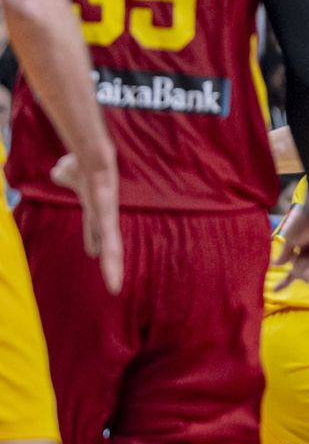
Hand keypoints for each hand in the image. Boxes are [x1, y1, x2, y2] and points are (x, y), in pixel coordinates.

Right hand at [50, 152, 123, 294]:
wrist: (90, 156)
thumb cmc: (80, 161)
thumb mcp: (66, 171)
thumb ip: (64, 175)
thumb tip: (58, 172)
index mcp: (95, 208)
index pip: (95, 229)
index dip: (94, 240)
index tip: (93, 253)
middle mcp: (105, 217)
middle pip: (108, 243)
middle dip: (109, 261)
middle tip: (113, 281)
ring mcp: (108, 220)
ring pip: (112, 248)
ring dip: (113, 268)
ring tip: (115, 287)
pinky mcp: (108, 221)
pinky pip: (110, 245)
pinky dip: (111, 261)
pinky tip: (114, 277)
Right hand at [272, 192, 308, 290]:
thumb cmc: (304, 224)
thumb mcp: (290, 241)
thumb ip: (286, 255)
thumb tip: (277, 265)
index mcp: (303, 252)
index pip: (295, 269)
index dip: (285, 281)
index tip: (275, 291)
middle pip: (300, 275)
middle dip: (297, 267)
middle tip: (301, 254)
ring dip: (303, 269)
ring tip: (308, 254)